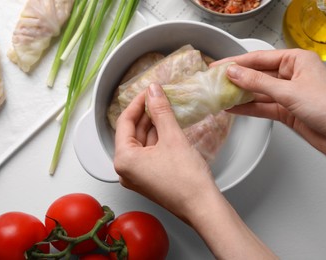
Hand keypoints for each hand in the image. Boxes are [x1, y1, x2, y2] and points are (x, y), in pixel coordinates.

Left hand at [114, 83, 276, 258]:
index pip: (124, 122)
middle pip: (132, 133)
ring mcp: (136, 176)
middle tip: (158, 98)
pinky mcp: (148, 179)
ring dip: (152, 126)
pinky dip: (156, 140)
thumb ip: (160, 111)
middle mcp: (125, 170)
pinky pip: (148, 154)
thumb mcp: (172, 137)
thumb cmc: (186, 178)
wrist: (202, 206)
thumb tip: (153, 90)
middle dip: (145, 115)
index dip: (137, 103)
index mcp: (124, 160)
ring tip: (164, 110)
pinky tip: (166, 127)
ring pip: (141, 143)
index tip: (148, 91)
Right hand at [215, 49, 325, 167]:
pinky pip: (262, 107)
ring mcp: (288, 94)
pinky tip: (232, 108)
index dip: (236, 63)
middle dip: (235, 79)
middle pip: (256, 75)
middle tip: (214, 82)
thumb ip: (258, 82)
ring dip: (239, 95)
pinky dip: (247, 108)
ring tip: (219, 96)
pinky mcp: (286, 111)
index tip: (218, 66)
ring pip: (257, 93)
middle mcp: (291, 75)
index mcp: (296, 61)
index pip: (259, 59)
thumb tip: (235, 73)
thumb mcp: (289, 91)